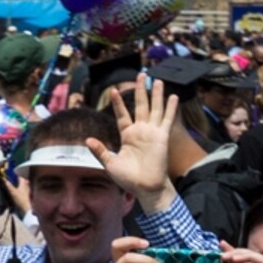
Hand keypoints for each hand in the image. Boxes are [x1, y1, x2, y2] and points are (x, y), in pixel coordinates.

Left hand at [95, 76, 179, 208]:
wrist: (145, 188)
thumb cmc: (128, 179)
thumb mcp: (110, 164)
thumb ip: (101, 151)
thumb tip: (88, 140)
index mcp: (127, 135)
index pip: (122, 114)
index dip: (119, 103)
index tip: (114, 90)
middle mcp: (140, 131)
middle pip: (141, 105)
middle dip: (140, 90)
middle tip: (141, 75)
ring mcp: (152, 133)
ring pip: (155, 108)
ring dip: (156, 95)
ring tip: (157, 80)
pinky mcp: (162, 137)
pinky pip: (167, 120)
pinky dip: (171, 108)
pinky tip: (173, 96)